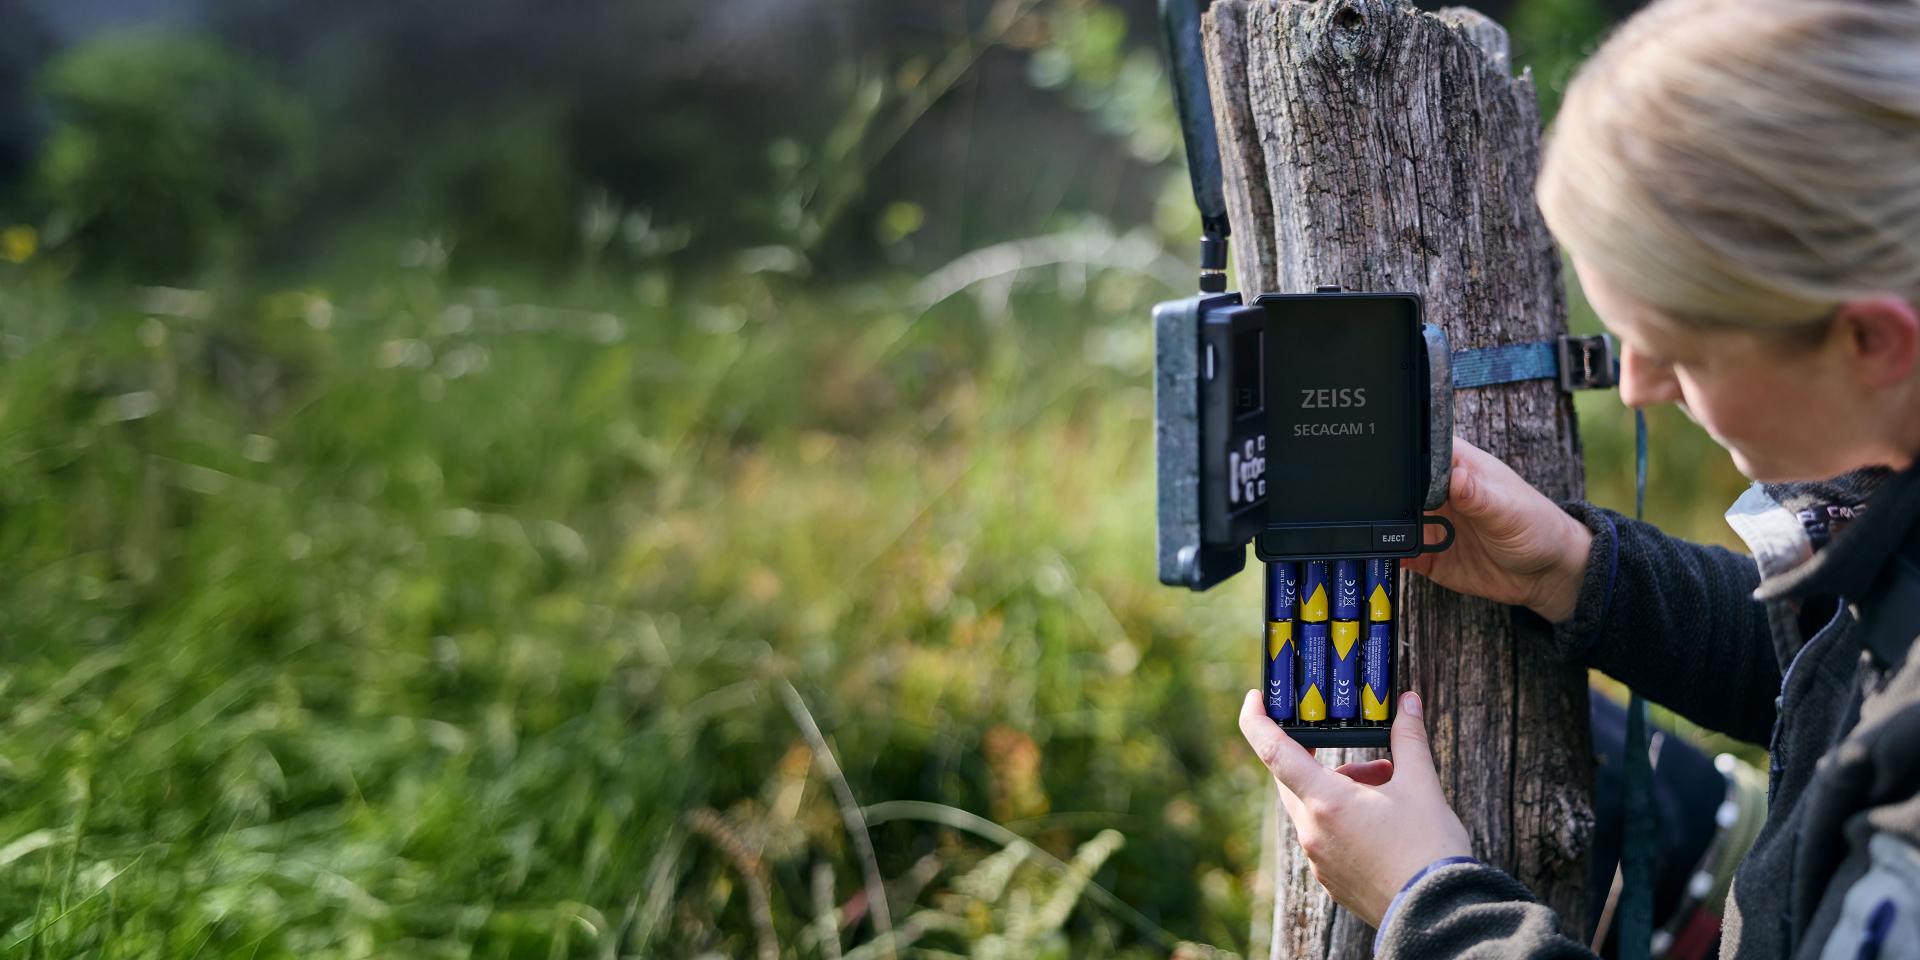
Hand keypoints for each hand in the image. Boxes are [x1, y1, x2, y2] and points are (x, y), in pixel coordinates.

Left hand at [1239, 689, 1470, 927]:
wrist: (1439, 913)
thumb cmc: (1429, 849)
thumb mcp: (1422, 785)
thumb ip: (1409, 738)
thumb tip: (1408, 703)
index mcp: (1326, 802)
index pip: (1272, 750)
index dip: (1256, 719)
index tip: (1255, 699)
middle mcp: (1313, 831)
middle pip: (1294, 781)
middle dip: (1320, 760)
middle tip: (1354, 754)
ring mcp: (1319, 859)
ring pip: (1314, 809)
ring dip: (1341, 790)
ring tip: (1387, 786)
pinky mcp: (1331, 879)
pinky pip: (1325, 838)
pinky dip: (1344, 819)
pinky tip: (1382, 820)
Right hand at [1401, 437, 1592, 622]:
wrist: (1546, 574)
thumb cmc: (1537, 527)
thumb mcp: (1509, 509)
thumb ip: (1479, 495)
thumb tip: (1456, 476)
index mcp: (1458, 467)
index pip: (1422, 449)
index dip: (1404, 453)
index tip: (1393, 466)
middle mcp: (1440, 493)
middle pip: (1401, 485)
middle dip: (1389, 493)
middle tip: (1390, 504)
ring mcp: (1433, 523)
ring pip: (1396, 518)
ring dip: (1389, 525)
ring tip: (1391, 530)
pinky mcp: (1429, 554)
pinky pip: (1402, 552)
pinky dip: (1394, 553)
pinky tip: (1397, 554)